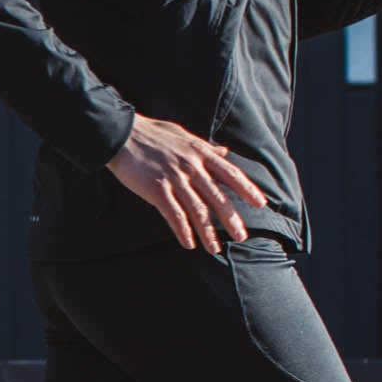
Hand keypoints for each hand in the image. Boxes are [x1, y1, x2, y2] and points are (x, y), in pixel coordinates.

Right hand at [106, 115, 268, 253]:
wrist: (121, 133)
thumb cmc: (151, 133)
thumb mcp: (183, 135)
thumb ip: (205, 147)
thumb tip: (225, 152)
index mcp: (200, 152)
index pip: (230, 173)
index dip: (246, 189)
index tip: (260, 204)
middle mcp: (191, 166)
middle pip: (217, 197)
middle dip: (231, 219)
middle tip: (241, 236)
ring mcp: (174, 178)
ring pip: (197, 210)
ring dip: (207, 232)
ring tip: (214, 249)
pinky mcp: (156, 188)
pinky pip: (173, 214)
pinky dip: (182, 231)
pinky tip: (189, 244)